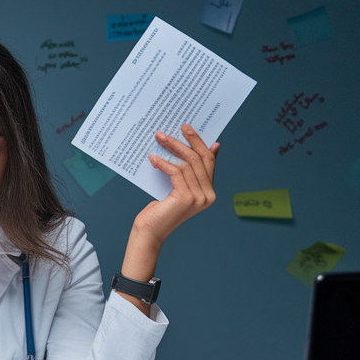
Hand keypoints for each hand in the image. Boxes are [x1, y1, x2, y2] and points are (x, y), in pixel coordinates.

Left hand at [134, 124, 219, 245]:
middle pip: (199, 159)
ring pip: (187, 164)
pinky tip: (153, 159)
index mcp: (209, 192)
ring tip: (158, 140)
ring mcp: (199, 198)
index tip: (187, 129)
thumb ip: (186, 171)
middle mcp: (208, 196)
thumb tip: (186, 149)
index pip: (208, 161)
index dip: (199, 143)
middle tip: (170, 130)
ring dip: (170, 149)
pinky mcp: (186, 198)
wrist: (149, 231)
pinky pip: (176, 172)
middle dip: (184, 141)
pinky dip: (163, 163)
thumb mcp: (176, 186)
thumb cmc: (160, 208)